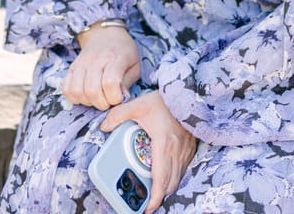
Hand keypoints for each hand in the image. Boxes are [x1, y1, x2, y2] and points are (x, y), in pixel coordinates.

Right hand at [62, 23, 139, 110]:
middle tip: (108, 101)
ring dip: (88, 102)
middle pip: (92, 90)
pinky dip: (74, 97)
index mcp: (115, 58)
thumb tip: (122, 99)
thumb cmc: (123, 51)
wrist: (105, 34)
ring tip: (97, 98)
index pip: (110, 83)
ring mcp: (81, 63)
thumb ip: (128, 83)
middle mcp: (96, 60)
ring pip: (77, 91)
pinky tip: (85, 95)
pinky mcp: (71, 67)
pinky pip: (66, 88)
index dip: (114, 98)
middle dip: (102, 104)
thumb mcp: (134, 65)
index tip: (119, 99)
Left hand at [101, 91, 197, 213]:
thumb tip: (103, 127)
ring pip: (177, 178)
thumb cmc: (164, 100)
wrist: (187, 92)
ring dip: (166, 188)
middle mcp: (177, 151)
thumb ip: (118, 115)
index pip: (161, 178)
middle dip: (159, 197)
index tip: (147, 208)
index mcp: (164, 144)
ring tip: (153, 192)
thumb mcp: (138, 105)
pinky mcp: (190, 148)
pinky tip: (164, 175)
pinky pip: (182, 169)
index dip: (155, 197)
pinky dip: (173, 177)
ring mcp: (186, 150)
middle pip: (170, 183)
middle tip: (146, 204)